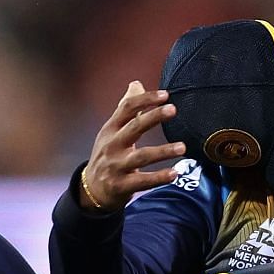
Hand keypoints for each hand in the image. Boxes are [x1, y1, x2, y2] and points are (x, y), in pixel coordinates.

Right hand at [80, 82, 185, 212]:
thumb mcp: (111, 131)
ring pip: (141, 156)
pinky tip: (174, 173)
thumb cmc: (107, 155)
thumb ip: (126, 109)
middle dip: (153, 117)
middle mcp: (112, 145)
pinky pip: (143, 181)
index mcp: (111, 129)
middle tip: (173, 109)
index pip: (127, 108)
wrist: (91, 189)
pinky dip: (158, 178)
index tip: (165, 95)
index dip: (145, 100)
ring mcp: (116, 166)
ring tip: (182, 147)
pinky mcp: (122, 185)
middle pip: (134, 127)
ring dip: (162, 151)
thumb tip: (136, 84)